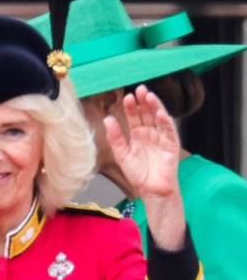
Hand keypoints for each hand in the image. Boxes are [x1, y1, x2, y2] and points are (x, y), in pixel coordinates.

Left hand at [103, 84, 179, 198]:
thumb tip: (107, 118)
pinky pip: (169, 130)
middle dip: (143, 101)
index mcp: (137, 135)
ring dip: (155, 107)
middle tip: (139, 89)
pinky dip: (166, 121)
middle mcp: (150, 133)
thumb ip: (115, 137)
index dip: (131, 107)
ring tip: (149, 96)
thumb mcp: (121, 154)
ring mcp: (161, 138)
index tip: (127, 97)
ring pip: (159, 118)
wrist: (151, 190)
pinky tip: (160, 113)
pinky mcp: (171, 144)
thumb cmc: (137, 174)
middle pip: (147, 113)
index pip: (134, 117)